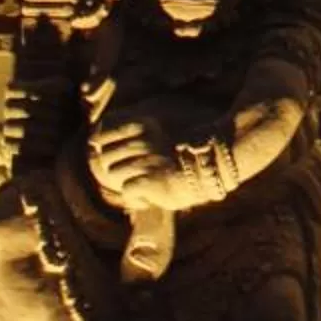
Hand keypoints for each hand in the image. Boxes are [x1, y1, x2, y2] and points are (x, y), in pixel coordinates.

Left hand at [88, 113, 211, 214]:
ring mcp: (144, 160)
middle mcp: (140, 140)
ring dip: (126, 180)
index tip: (110, 151)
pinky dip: (136, 197)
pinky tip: (150, 197)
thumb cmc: (193, 145)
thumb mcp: (165, 127)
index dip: (103, 144)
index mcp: (142, 123)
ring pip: (114, 173)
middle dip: (116, 164)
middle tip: (133, 172)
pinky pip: (127, 191)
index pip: (104, 133)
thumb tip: (110, 137)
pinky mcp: (149, 181)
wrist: (217, 159)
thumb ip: (141, 132)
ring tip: (144, 185)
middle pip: (106, 155)